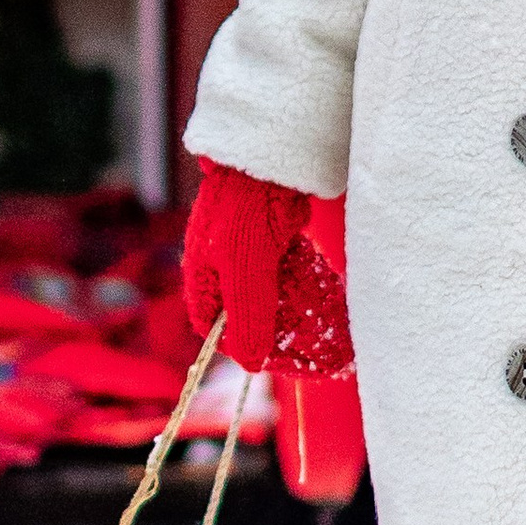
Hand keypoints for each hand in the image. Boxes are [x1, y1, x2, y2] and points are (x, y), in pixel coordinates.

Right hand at [181, 163, 353, 374]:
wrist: (270, 158)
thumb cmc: (246, 211)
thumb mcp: (246, 271)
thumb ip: (248, 317)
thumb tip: (250, 366)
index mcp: (202, 275)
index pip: (212, 326)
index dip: (236, 345)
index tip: (268, 360)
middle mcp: (222, 266)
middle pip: (243, 312)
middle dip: (270, 331)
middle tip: (302, 349)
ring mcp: (248, 252)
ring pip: (268, 294)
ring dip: (291, 311)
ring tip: (320, 328)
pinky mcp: (273, 239)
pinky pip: (286, 273)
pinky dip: (301, 286)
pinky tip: (323, 296)